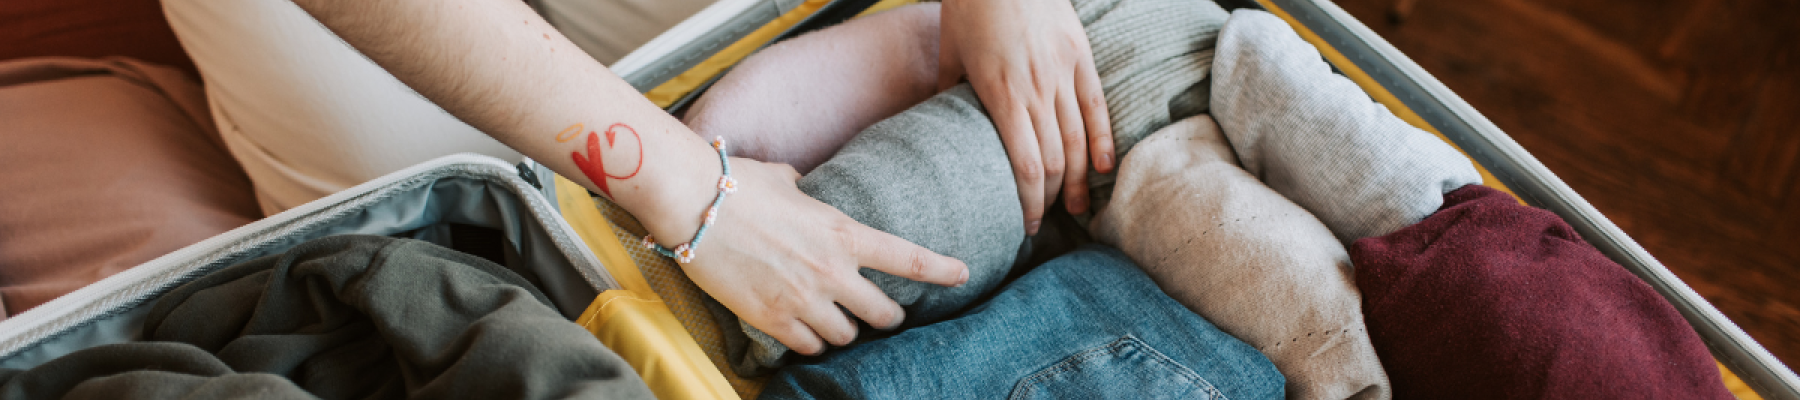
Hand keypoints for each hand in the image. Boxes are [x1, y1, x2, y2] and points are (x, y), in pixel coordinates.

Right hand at [676, 158, 970, 354]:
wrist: (692, 204)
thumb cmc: (736, 183)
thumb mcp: (786, 181)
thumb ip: (807, 192)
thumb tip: (803, 187)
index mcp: (843, 232)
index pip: (908, 258)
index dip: (941, 270)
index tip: (962, 273)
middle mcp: (831, 271)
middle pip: (883, 313)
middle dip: (888, 316)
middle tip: (885, 315)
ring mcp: (803, 299)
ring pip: (846, 336)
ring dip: (844, 330)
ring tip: (835, 321)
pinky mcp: (772, 319)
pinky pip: (808, 345)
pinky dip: (810, 341)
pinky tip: (804, 331)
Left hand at [939, 0, 1113, 233]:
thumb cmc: (970, 6)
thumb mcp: (950, 53)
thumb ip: (948, 94)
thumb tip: (941, 129)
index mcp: (1001, 95)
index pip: (1025, 166)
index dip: (1029, 202)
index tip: (1025, 225)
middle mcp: (1036, 89)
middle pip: (1056, 161)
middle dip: (1052, 198)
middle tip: (1046, 220)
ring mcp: (1062, 73)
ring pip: (1079, 139)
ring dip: (1081, 179)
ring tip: (1079, 207)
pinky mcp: (1080, 56)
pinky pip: (1097, 106)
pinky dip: (1102, 140)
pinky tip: (1103, 167)